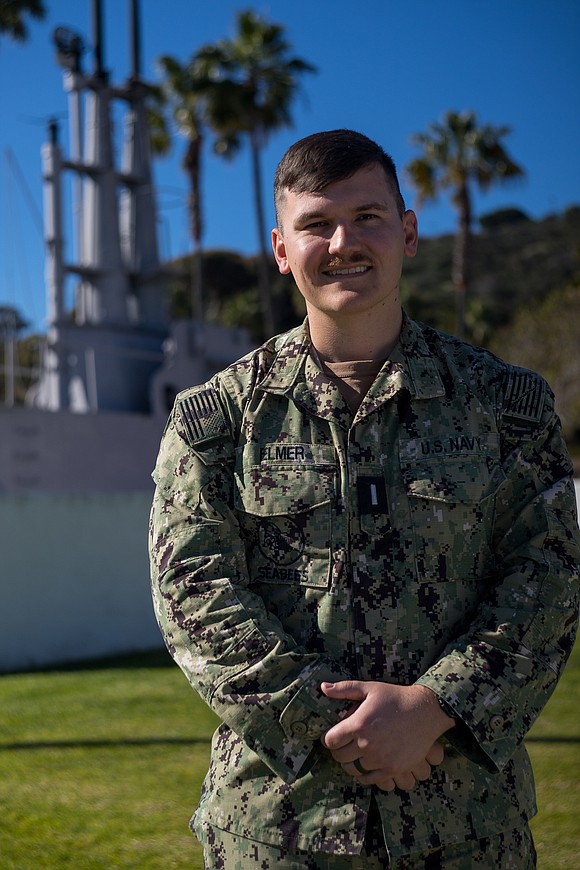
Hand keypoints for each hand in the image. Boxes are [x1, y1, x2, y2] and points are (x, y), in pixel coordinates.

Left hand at [320, 681, 452, 788]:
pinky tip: (367, 764)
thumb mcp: (370, 688)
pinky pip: (370, 779)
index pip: (330, 741)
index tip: (333, 736)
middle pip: (340, 758)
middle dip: (339, 751)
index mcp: (359, 724)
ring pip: (354, 770)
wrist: (426, 711)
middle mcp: (367, 744)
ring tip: (355, 754)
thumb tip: (323, 688)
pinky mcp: (393, 769)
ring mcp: (380, 759)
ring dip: (352, 763)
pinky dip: (365, 774)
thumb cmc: (396, 697)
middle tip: (343, 746)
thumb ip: (344, 689)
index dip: (329, 738)